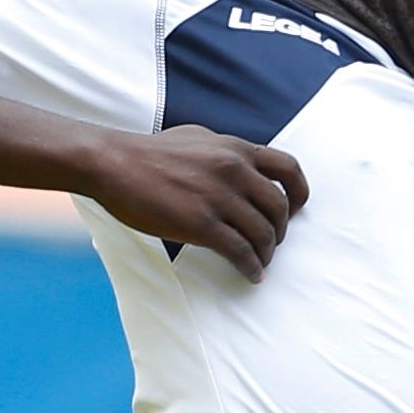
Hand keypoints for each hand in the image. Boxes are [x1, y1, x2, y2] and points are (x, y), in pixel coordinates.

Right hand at [82, 126, 309, 279]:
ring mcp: (219, 198)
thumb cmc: (149, 154)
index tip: (295, 209)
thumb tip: (242, 165)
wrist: (114, 164)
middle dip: (280, 230)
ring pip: (263, 233)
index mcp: (235, 149)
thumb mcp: (197, 138)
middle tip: (271, 242)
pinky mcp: (202, 224)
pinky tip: (250, 274)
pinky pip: (240, 251)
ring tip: (259, 262)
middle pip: (279, 207)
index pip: (288, 168)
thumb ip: (225, 151)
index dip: (299, 193)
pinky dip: (251, 267)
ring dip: (266, 253)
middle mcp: (234, 170)